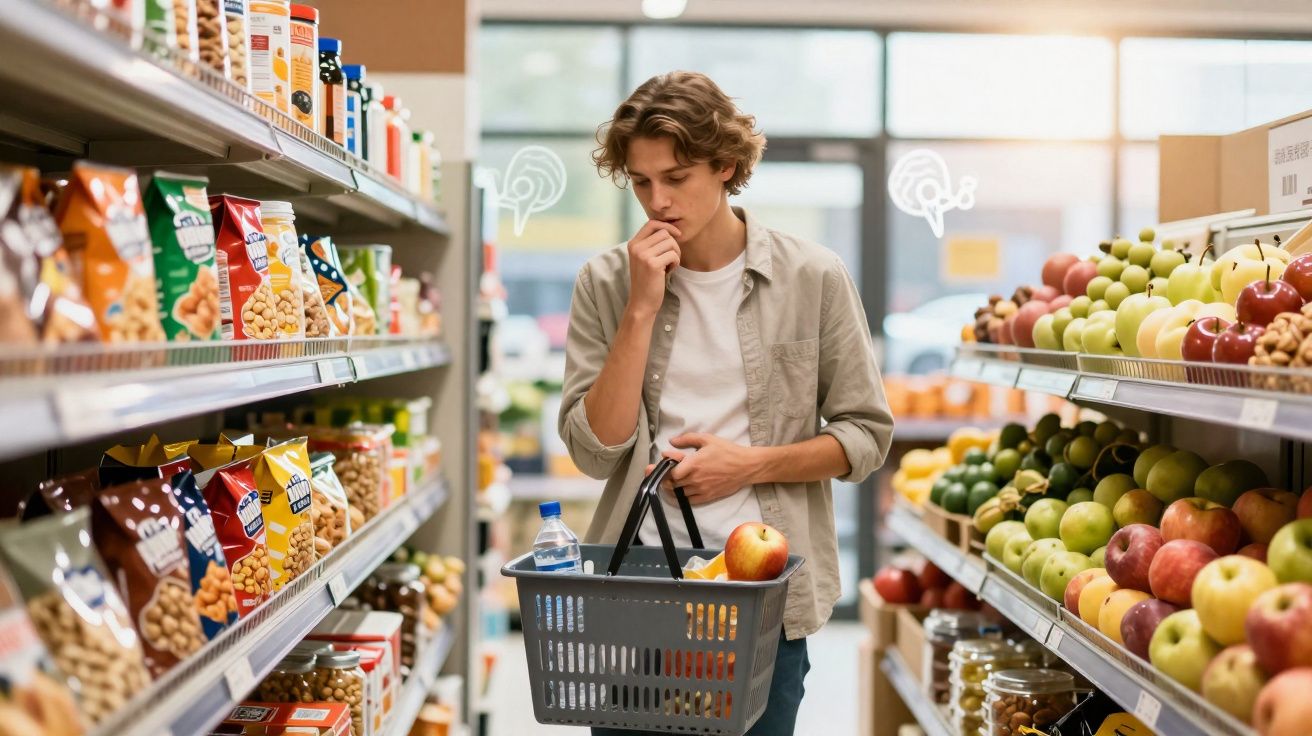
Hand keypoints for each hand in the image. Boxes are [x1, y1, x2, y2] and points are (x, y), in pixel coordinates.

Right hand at [625, 220, 681, 318]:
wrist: (642, 302)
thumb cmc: (647, 280)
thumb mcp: (645, 258)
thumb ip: (652, 243)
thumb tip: (670, 228)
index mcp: (633, 243)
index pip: (651, 223)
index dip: (667, 226)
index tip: (677, 235)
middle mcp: (636, 247)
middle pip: (664, 233)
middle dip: (673, 245)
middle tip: (671, 259)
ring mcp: (643, 255)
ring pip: (671, 243)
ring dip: (675, 254)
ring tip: (669, 266)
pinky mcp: (652, 264)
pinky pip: (673, 255)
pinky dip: (675, 263)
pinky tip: (668, 272)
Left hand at [644, 433, 759, 505]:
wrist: (746, 466)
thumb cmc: (727, 451)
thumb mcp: (707, 439)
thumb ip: (687, 439)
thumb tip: (672, 441)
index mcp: (693, 463)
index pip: (670, 473)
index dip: (663, 470)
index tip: (660, 466)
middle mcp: (695, 478)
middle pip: (672, 484)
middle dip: (666, 478)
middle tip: (664, 473)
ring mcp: (701, 489)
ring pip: (679, 493)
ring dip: (674, 487)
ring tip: (674, 481)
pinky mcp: (708, 496)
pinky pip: (689, 500)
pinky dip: (683, 496)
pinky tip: (683, 490)